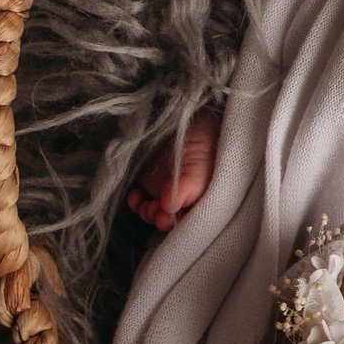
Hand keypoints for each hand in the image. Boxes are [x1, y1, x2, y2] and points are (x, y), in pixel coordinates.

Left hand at [124, 109, 218, 230]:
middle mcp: (186, 200)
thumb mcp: (201, 168)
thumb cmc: (208, 145)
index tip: (164, 216)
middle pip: (169, 218)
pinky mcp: (152, 181)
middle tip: (153, 210)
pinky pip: (141, 199)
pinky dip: (136, 201)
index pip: (189, 222)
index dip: (175, 223)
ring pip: (153, 211)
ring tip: (142, 203)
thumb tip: (166, 207)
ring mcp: (167, 191)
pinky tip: (135, 195)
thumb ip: (186, 189)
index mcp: (203, 201)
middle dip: (158, 218)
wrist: (198, 121)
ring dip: (146, 211)